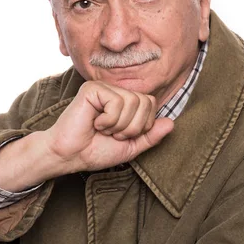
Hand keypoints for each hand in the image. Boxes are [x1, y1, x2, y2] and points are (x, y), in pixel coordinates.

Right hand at [44, 81, 173, 171]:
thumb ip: (151, 136)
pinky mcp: (92, 89)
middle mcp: (116, 91)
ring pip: (132, 102)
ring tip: (103, 129)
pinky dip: (108, 120)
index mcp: (126, 102)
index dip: (143, 125)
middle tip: (112, 133)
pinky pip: (116, 102)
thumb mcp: (131, 147)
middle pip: (145, 102)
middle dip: (132, 127)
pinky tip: (94, 123)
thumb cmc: (95, 151)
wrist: (71, 156)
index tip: (122, 135)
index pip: (152, 104)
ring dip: (119, 125)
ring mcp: (104, 88)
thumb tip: (171, 123)